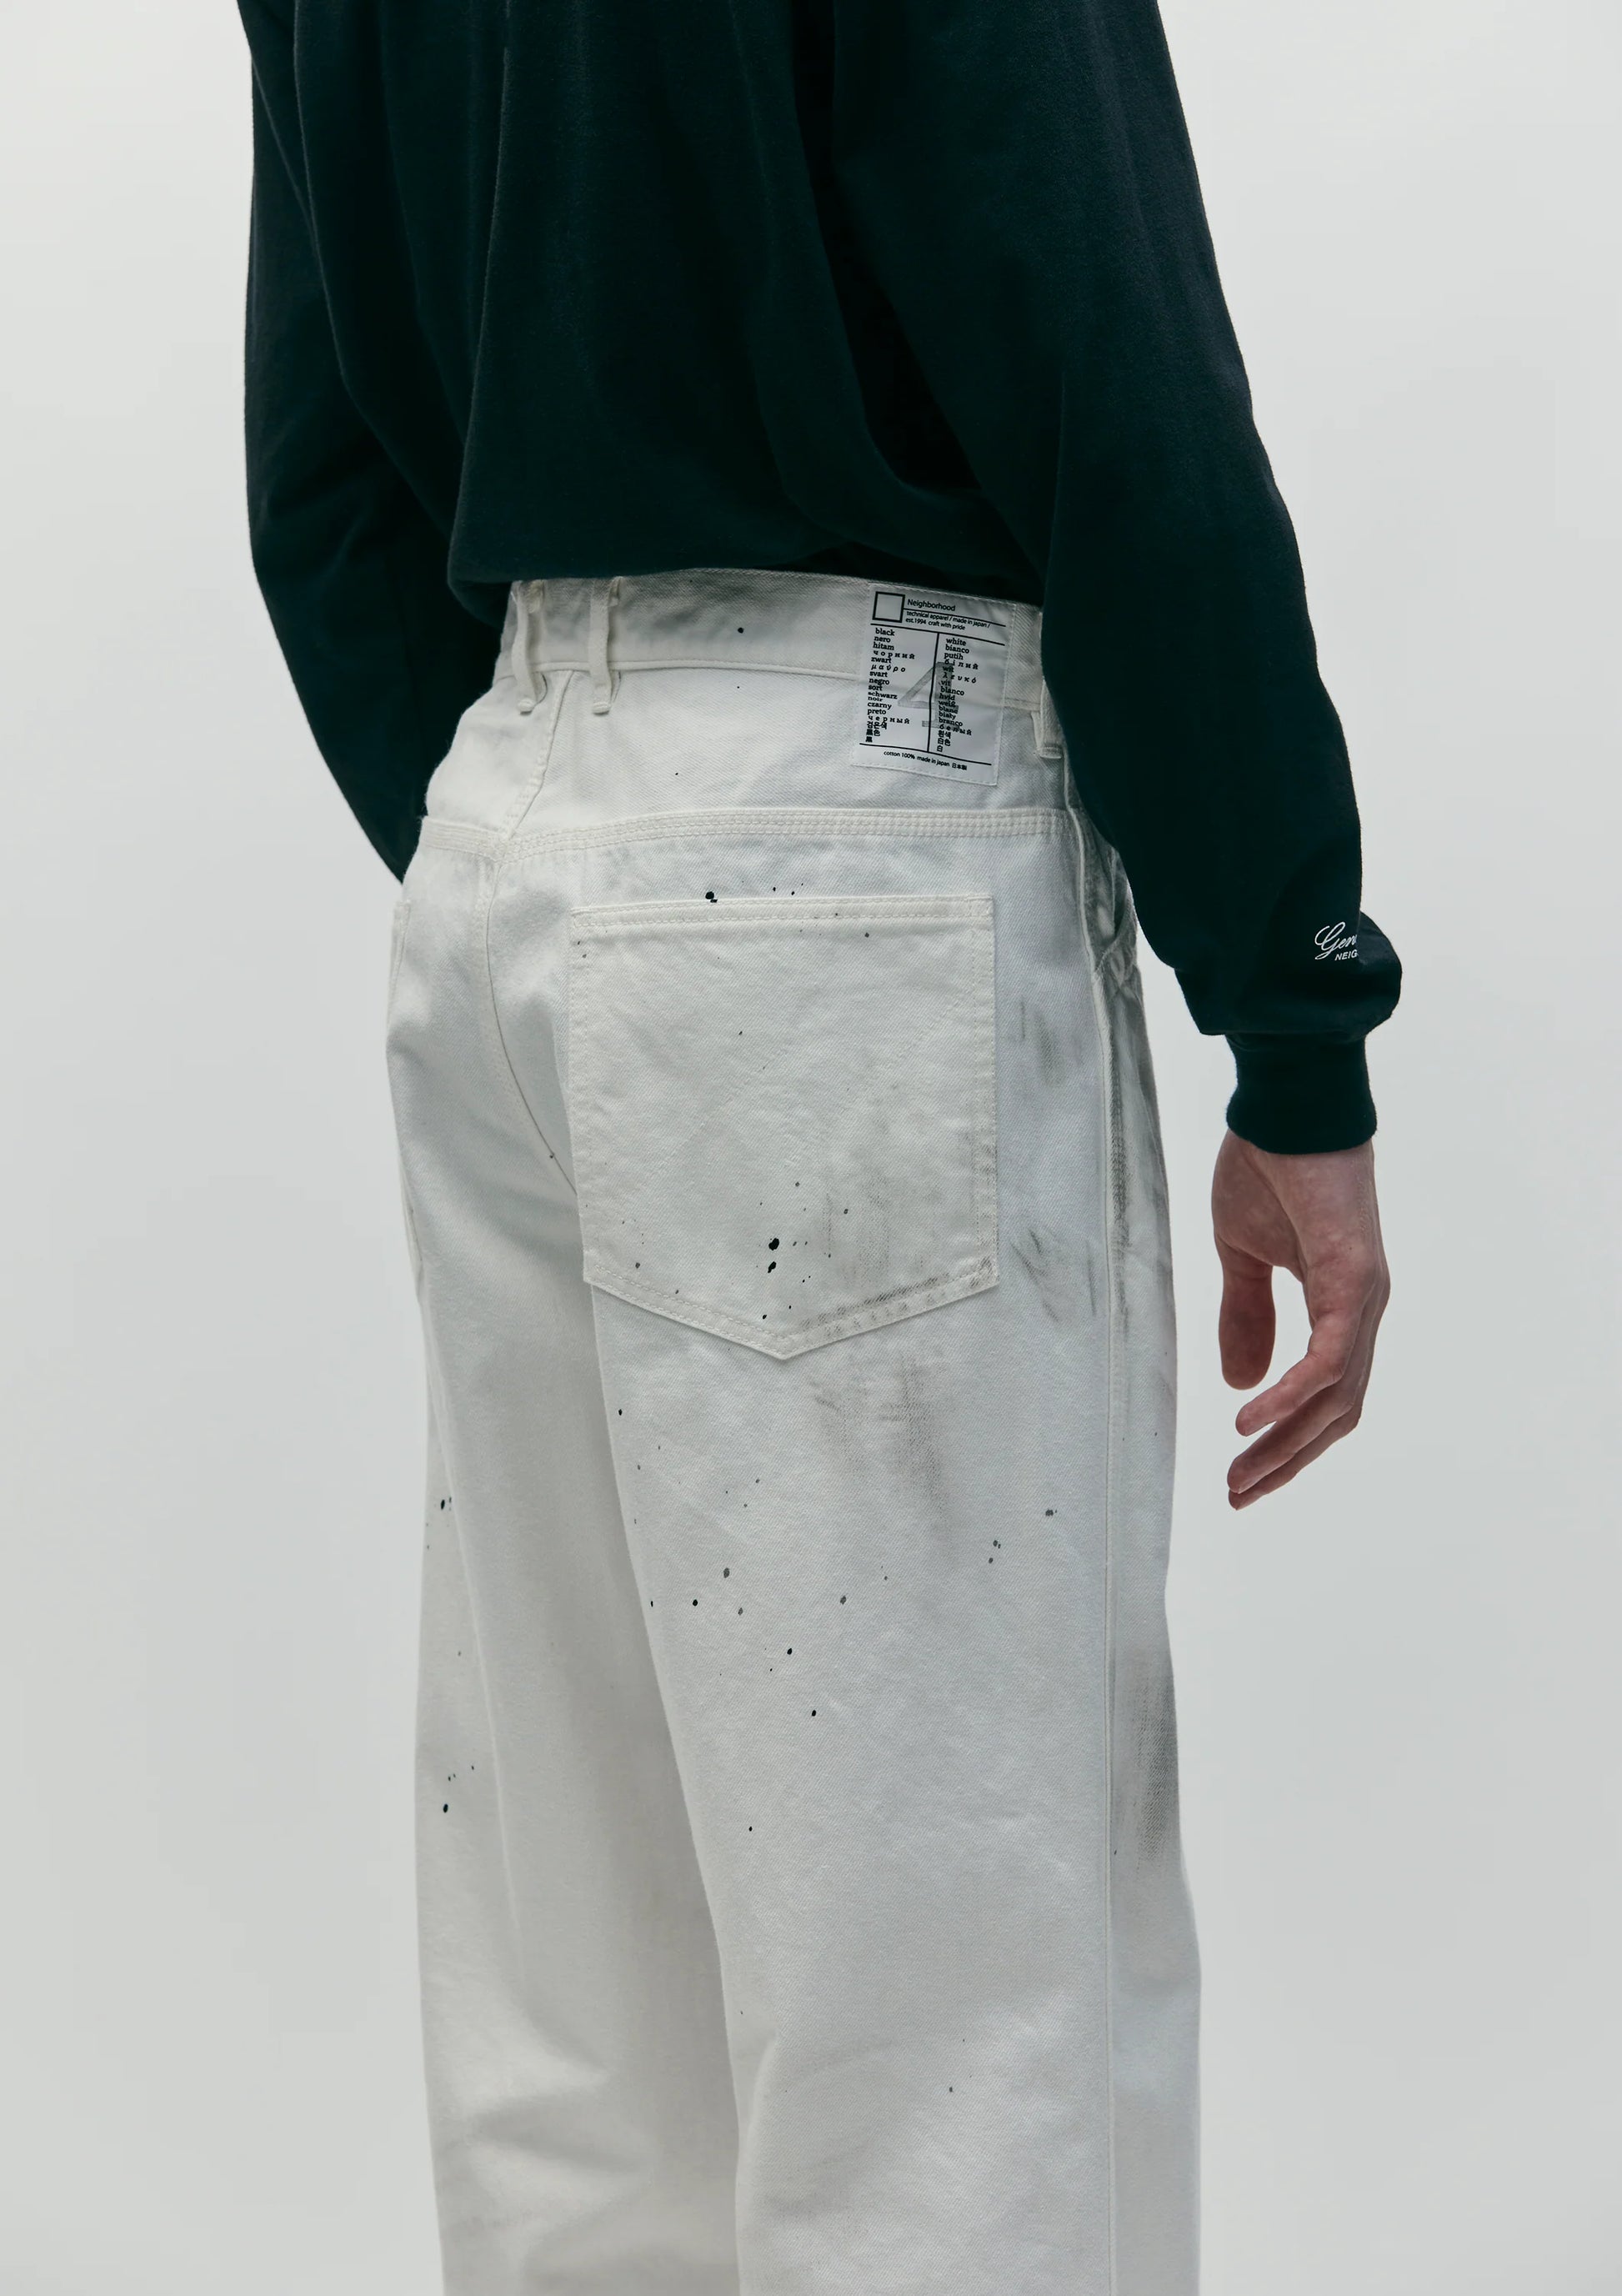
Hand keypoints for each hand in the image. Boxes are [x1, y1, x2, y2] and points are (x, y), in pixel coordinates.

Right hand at [1212, 1131, 1388, 1508]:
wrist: (1284, 1104)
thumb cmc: (1267, 1165)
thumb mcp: (1242, 1255)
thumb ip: (1245, 1316)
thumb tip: (1240, 1386)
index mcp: (1341, 1304)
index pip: (1327, 1395)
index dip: (1288, 1440)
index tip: (1243, 1474)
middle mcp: (1363, 1310)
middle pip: (1337, 1412)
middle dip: (1287, 1459)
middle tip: (1238, 1493)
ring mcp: (1365, 1297)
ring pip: (1337, 1397)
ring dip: (1287, 1443)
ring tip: (1241, 1474)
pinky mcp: (1353, 1280)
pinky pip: (1328, 1359)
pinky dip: (1291, 1396)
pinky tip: (1251, 1418)